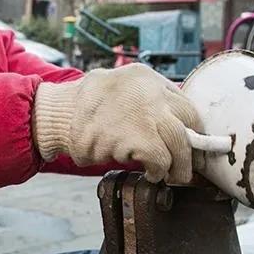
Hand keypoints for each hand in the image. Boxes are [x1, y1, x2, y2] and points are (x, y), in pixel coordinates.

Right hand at [32, 65, 202, 183]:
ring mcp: (146, 114)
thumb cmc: (87, 107)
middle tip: (189, 167)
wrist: (59, 116)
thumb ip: (145, 100)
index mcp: (147, 78)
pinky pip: (161, 160)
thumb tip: (174, 128)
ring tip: (171, 176)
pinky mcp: (137, 138)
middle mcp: (151, 92)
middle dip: (192, 152)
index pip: (185, 104)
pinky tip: (150, 174)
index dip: (193, 130)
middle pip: (189, 125)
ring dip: (178, 166)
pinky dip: (158, 171)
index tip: (194, 145)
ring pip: (179, 144)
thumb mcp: (119, 89)